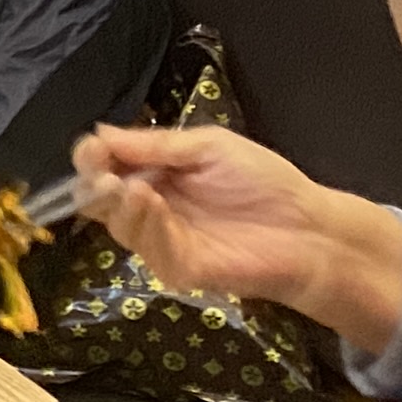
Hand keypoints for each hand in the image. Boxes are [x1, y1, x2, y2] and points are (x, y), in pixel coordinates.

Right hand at [69, 124, 401, 349]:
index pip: (107, 167)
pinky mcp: (175, 268)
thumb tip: (99, 134)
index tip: (93, 149)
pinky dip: (141, 220)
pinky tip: (148, 199)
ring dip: (115, 200)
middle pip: (100, 198)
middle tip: (100, 167)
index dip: (93, 157)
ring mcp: (161, 241)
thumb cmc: (265, 183)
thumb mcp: (209, 147)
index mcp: (157, 175)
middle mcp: (152, 208)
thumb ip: (155, 145)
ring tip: (126, 183)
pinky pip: (145, 245)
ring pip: (116, 223)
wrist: (308, 230)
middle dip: (93, 180)